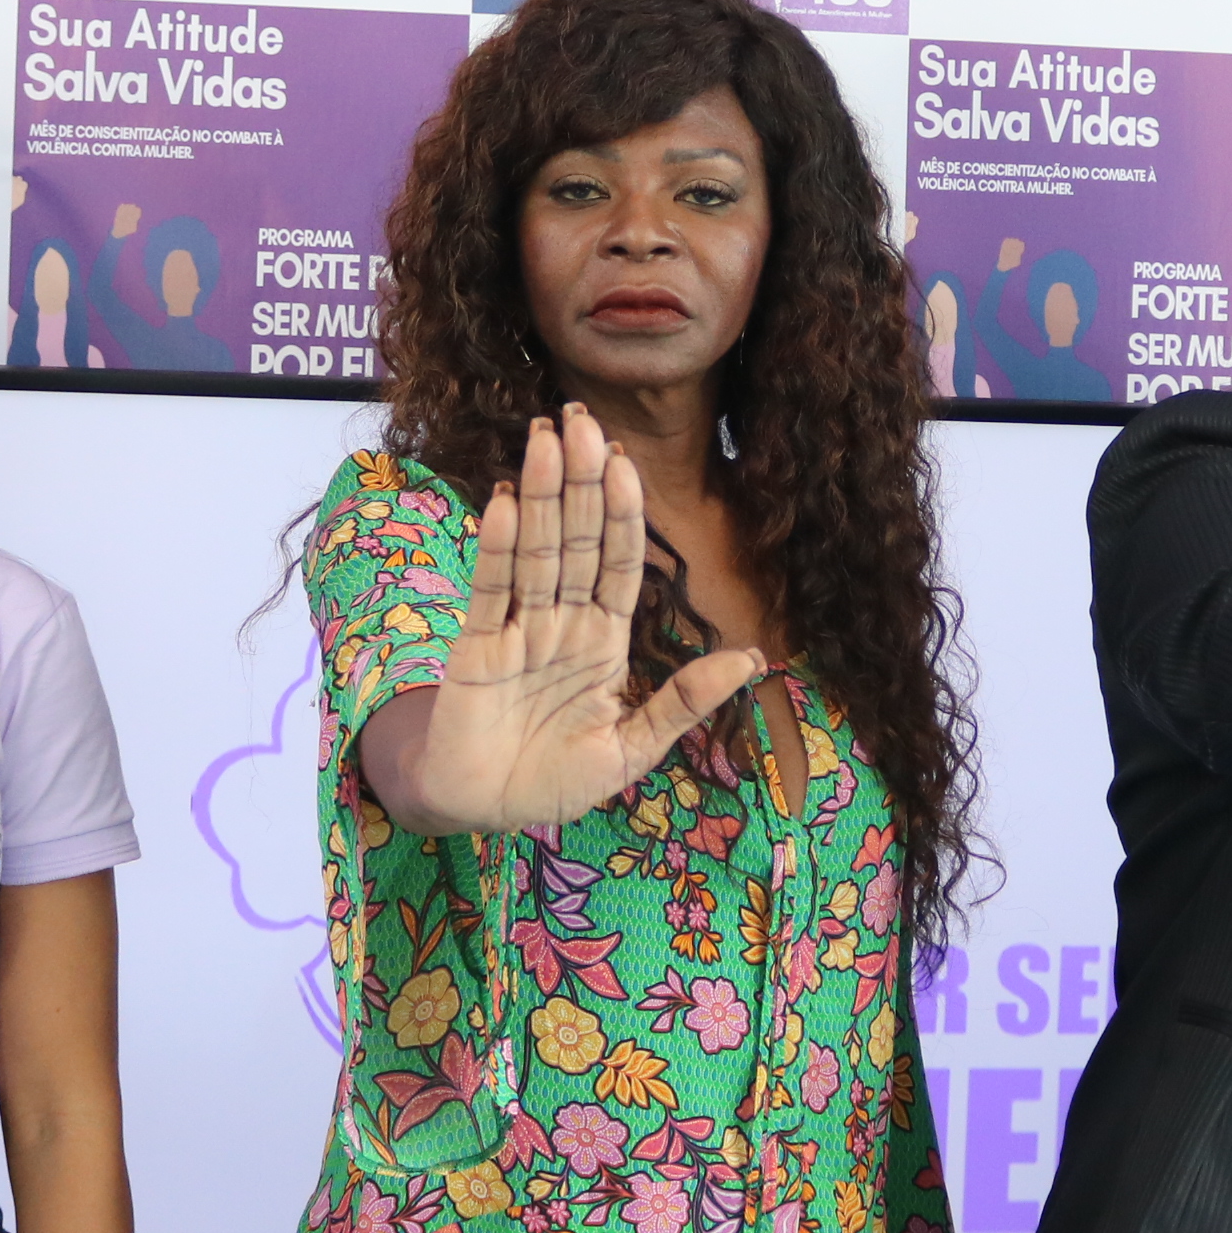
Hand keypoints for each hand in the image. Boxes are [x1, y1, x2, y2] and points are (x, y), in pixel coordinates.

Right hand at [371, 410, 757, 835]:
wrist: (484, 813)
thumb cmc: (555, 782)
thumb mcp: (633, 749)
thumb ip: (685, 702)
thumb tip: (754, 658)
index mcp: (604, 640)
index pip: (619, 563)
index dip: (623, 512)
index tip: (624, 460)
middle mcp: (562, 623)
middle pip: (577, 540)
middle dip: (580, 482)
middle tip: (579, 419)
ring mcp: (519, 630)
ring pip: (536, 552)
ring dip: (541, 495)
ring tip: (545, 440)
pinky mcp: (476, 648)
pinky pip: (491, 591)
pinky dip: (498, 549)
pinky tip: (505, 503)